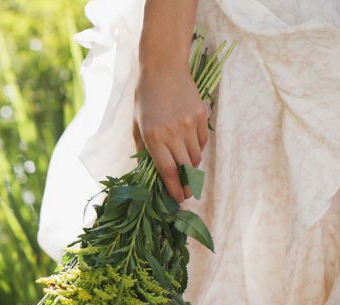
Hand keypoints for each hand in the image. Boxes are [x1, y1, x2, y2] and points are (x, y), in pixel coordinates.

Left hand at [133, 65, 207, 202]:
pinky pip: (202, 142)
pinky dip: (197, 148)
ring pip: (196, 156)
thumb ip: (143, 148)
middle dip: (186, 184)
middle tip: (187, 193)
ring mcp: (189, 124)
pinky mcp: (202, 116)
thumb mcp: (137, 124)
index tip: (178, 200)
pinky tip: (190, 146)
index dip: (173, 188)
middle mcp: (172, 133)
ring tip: (186, 168)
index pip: (167, 170)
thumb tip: (148, 170)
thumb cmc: (146, 98)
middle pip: (185, 167)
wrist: (163, 69)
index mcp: (153, 136)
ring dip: (192, 166)